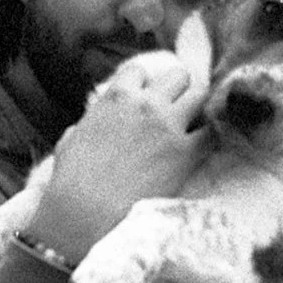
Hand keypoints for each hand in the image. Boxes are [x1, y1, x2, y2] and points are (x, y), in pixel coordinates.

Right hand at [23, 54, 206, 263]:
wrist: (87, 211)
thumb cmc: (71, 180)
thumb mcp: (71, 139)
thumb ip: (88, 123)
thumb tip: (87, 126)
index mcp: (117, 97)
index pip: (140, 71)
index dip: (143, 84)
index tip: (143, 98)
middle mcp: (146, 104)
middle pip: (179, 75)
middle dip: (178, 88)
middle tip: (175, 107)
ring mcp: (168, 126)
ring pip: (200, 94)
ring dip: (198, 106)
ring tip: (194, 121)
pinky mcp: (185, 153)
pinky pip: (211, 133)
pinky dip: (209, 137)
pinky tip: (202, 147)